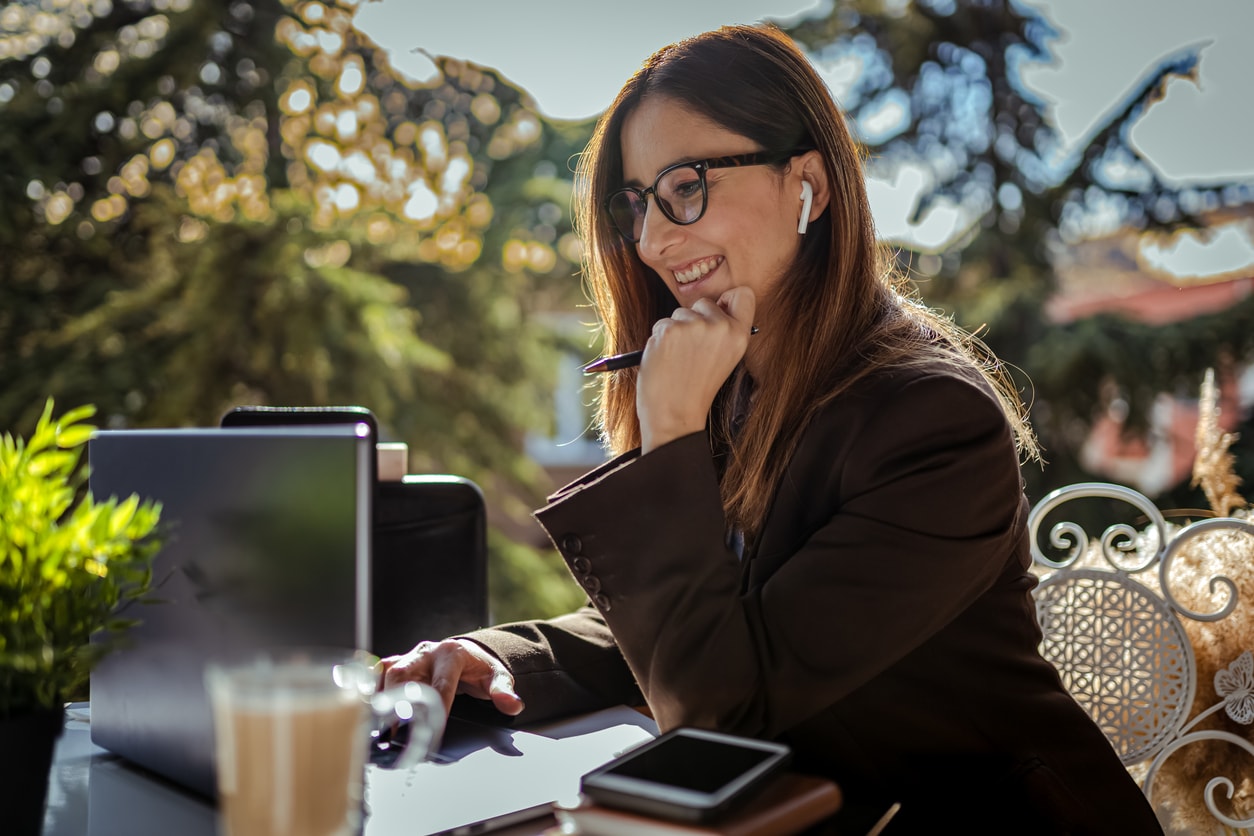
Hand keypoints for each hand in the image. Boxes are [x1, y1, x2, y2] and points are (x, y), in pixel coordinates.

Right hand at [379, 639, 523, 717]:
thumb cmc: (479, 669)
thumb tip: (513, 706)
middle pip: (405, 675)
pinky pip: (379, 672)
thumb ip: (503, 692)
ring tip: (374, 725)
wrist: (467, 653)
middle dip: (398, 702)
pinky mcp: (397, 661)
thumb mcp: (496, 677)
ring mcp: (410, 656)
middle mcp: (426, 652)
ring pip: (388, 673)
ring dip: (381, 698)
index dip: (436, 709)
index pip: (441, 685)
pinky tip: (366, 710)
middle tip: (393, 732)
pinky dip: (371, 690)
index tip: (432, 731)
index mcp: (452, 655)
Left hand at [637, 286, 755, 452]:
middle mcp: (720, 327)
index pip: (742, 294)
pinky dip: (659, 340)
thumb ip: (723, 333)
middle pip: (704, 302)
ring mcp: (694, 326)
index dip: (727, 300)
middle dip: (694, 319)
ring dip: (674, 331)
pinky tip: (665, 360)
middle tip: (692, 351)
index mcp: (740, 336)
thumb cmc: (696, 390)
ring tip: (678, 360)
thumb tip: (710, 307)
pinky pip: (661, 324)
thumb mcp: (725, 359)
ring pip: (679, 313)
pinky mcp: (669, 330)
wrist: (675, 416)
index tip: (718, 312)